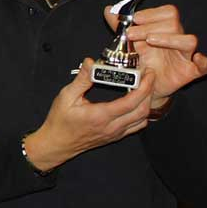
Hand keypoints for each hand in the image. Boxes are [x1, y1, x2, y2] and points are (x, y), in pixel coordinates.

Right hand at [24, 58, 155, 171]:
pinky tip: (137, 102)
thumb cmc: (60, 121)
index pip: (131, 102)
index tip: (148, 74)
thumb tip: (91, 63)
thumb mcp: (66, 96)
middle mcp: (112, 127)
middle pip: (143, 111)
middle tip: (149, 76)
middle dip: (150, 91)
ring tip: (145, 86)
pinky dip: (142, 113)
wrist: (56, 144)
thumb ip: (81, 79)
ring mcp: (115, 133)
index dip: (144, 87)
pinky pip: (136, 126)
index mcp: (101, 116)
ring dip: (147, 102)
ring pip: (142, 120)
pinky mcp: (114, 136)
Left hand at [104, 5, 206, 106]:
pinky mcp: (191, 71)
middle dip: (151, 25)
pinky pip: (205, 65)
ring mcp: (185, 55)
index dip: (152, 13)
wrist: (146, 86)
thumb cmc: (142, 61)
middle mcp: (177, 39)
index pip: (168, 11)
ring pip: (189, 40)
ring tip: (150, 41)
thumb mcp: (130, 43)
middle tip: (131, 34)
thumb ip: (119, 26)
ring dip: (169, 38)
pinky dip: (203, 61)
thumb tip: (109, 10)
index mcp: (165, 28)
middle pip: (174, 22)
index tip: (135, 19)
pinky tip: (196, 59)